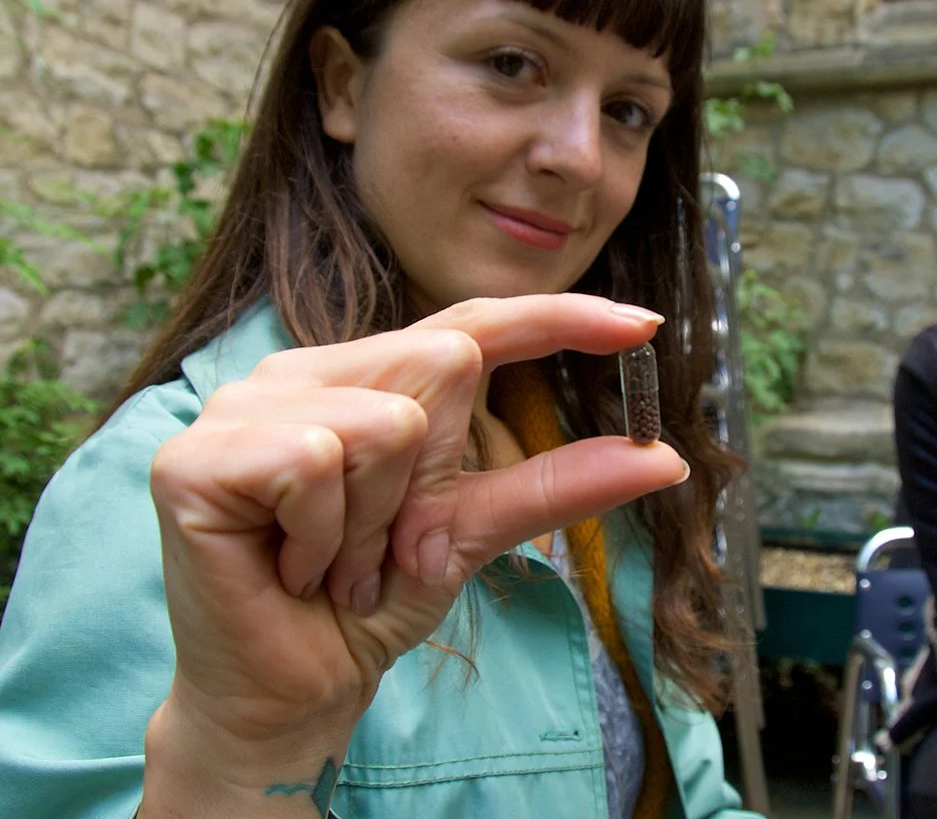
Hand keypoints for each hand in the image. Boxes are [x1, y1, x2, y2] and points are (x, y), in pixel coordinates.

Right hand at [148, 294, 686, 751]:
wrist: (295, 690)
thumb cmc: (373, 600)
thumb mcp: (476, 530)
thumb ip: (559, 483)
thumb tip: (667, 458)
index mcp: (367, 378)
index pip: (471, 323)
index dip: (558, 317)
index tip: (647, 324)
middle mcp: (304, 371)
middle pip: (440, 360)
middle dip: (439, 480)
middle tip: (390, 552)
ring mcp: (245, 403)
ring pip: (389, 419)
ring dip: (382, 522)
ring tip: (336, 564)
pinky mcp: (198, 454)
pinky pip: (317, 460)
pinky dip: (328, 534)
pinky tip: (290, 567)